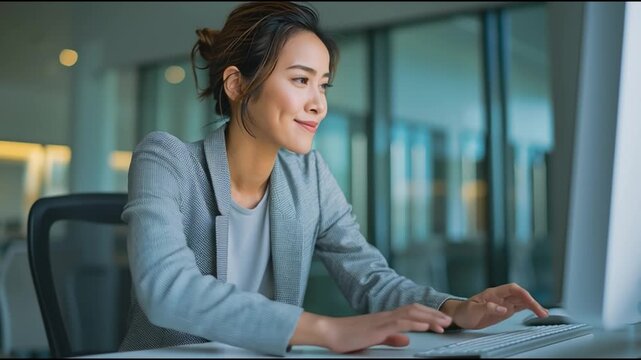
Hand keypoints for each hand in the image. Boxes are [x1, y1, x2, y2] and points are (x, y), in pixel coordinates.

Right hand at [291, 303, 451, 353]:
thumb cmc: (347, 336)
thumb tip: (405, 340)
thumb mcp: (374, 338)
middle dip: (433, 314)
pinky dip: (415, 323)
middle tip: (448, 319)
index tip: (441, 319)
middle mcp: (386, 315)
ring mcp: (383, 320)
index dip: (428, 314)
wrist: (330, 332)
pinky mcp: (378, 327)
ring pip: (411, 314)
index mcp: (386, 318)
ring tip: (443, 323)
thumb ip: (390, 338)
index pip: (411, 311)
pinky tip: (425, 326)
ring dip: (429, 318)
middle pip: (415, 309)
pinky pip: (400, 323)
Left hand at [442, 283, 548, 329]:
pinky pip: (520, 307)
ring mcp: (504, 303)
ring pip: (522, 301)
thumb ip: (487, 307)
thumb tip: (502, 308)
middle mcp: (500, 296)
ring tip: (543, 314)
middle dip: (532, 302)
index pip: (512, 289)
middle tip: (541, 313)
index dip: (523, 294)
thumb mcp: (473, 310)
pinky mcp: (505, 310)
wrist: (460, 316)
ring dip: (533, 306)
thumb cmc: (464, 311)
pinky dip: (529, 309)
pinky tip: (537, 313)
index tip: (530, 302)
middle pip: (520, 295)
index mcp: (493, 293)